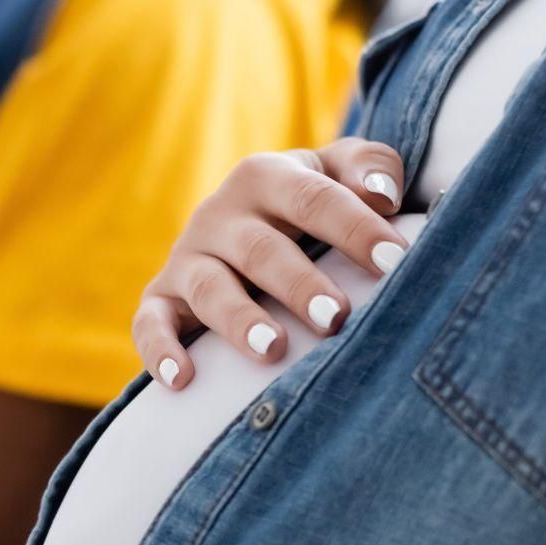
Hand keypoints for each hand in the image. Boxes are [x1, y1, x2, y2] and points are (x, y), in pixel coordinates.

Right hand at [134, 140, 407, 387]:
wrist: (237, 222)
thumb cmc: (305, 203)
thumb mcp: (336, 171)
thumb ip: (370, 165)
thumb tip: (382, 192)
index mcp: (266, 176)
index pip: (314, 198)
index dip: (355, 228)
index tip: (395, 262)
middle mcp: (219, 214)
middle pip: (260, 249)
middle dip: (299, 284)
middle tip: (337, 318)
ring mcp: (187, 257)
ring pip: (208, 288)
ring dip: (239, 320)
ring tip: (274, 350)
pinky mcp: (161, 297)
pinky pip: (150, 322)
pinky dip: (161, 350)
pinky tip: (183, 379)